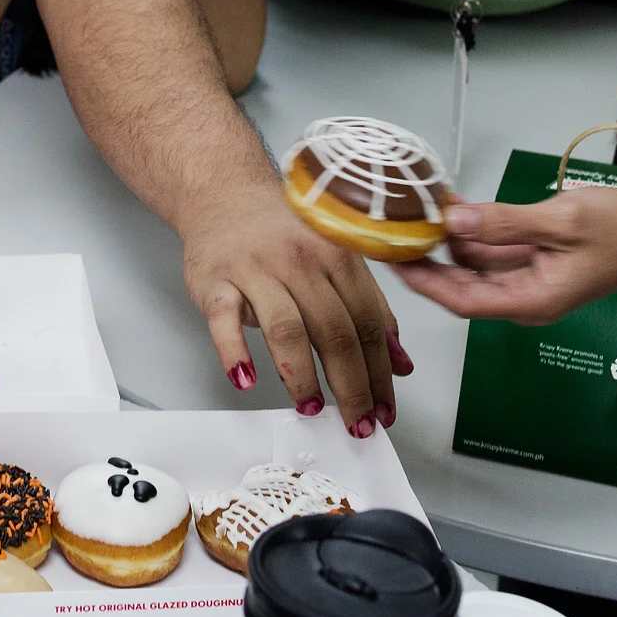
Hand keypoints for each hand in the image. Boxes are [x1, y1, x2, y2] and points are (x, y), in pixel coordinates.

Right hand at [182, 182, 405, 433]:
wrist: (223, 194)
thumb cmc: (281, 233)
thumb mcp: (336, 260)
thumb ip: (370, 309)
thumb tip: (400, 363)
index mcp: (336, 255)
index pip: (367, 323)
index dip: (380, 371)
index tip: (385, 408)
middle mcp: (298, 260)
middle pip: (333, 330)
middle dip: (351, 384)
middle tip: (357, 422)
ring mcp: (255, 269)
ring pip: (286, 328)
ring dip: (301, 376)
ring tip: (312, 407)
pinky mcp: (215, 281)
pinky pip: (224, 320)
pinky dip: (235, 352)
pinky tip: (247, 378)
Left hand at [396, 188, 616, 326]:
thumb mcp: (561, 220)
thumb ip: (504, 222)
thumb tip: (455, 221)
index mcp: (533, 300)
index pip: (462, 300)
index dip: (424, 282)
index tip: (393, 260)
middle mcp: (527, 297)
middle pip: (464, 284)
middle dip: (428, 261)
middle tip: (393, 232)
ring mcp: (532, 280)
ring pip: (477, 265)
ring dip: (450, 241)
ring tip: (417, 212)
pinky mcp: (538, 262)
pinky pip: (496, 251)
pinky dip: (474, 232)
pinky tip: (454, 208)